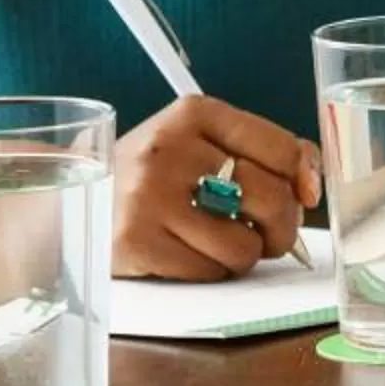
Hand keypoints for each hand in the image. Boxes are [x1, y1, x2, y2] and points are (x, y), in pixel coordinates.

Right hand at [110, 94, 319, 279]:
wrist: (73, 200)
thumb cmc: (152, 176)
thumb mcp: (199, 143)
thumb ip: (260, 151)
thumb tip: (311, 185)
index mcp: (194, 114)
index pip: (281, 148)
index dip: (303, 179)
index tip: (303, 195)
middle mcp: (170, 149)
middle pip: (269, 199)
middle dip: (281, 227)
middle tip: (267, 233)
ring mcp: (149, 196)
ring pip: (244, 245)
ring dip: (243, 254)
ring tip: (219, 241)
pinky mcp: (136, 241)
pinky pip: (210, 271)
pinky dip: (211, 270)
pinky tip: (189, 253)